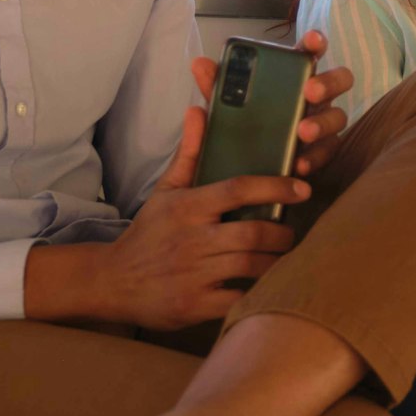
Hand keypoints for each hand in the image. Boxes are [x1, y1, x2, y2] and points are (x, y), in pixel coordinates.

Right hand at [97, 43, 345, 330]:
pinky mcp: (194, 306)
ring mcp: (193, 274)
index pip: (238, 189)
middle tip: (291, 233)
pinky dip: (256, 294)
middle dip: (282, 233)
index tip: (303, 187)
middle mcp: (192, 239)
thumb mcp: (166, 190)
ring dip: (275, 262)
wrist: (112, 281)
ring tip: (283, 257)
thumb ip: (189, 152)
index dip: (275, 187)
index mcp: (188, 207)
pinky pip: (237, 299)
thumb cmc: (149, 233)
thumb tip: (198, 109)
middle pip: (253, 231)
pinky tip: (264, 288)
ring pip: (251, 265)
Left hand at [189, 29, 355, 179]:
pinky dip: (314, 157)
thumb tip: (199, 64)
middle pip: (339, 79)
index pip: (309, 52)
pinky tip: (299, 163)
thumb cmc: (240, 126)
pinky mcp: (322, 151)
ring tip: (303, 131)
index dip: (316, 43)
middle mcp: (314, 96)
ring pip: (337, 116)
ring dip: (322, 122)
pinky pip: (328, 151)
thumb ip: (216, 87)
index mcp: (293, 76)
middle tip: (309, 91)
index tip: (312, 41)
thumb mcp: (224, 107)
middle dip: (328, 82)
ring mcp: (322, 122)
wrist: (240, 170)